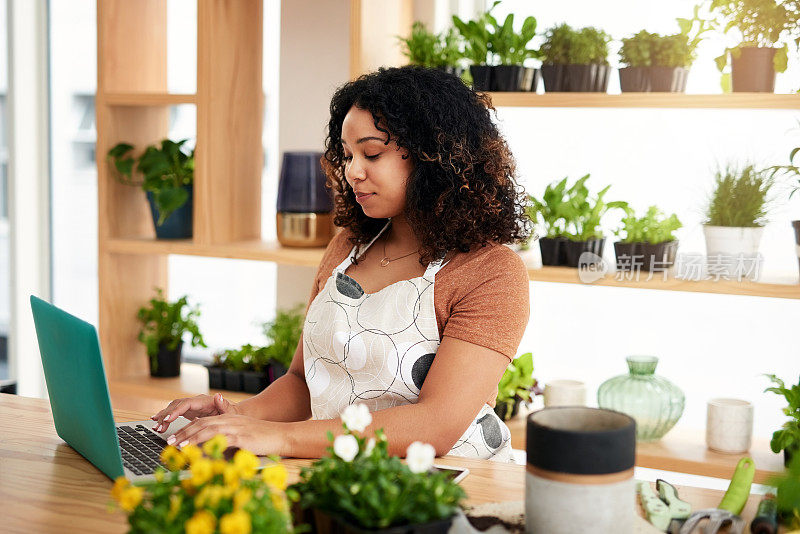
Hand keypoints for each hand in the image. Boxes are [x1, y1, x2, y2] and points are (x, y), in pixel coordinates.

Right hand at [151, 393, 239, 432]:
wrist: (233, 415)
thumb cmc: (233, 415)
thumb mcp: (230, 412)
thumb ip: (224, 405)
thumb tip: (219, 395)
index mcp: (205, 401)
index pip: (187, 403)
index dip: (176, 411)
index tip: (168, 419)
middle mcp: (196, 401)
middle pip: (177, 405)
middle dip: (166, 415)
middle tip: (158, 426)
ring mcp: (192, 406)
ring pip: (173, 409)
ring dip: (164, 417)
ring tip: (156, 427)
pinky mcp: (189, 412)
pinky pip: (175, 413)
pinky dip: (166, 418)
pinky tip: (158, 423)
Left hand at [166, 414, 286, 455]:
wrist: (281, 435)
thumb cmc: (262, 438)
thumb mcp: (241, 437)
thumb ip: (226, 441)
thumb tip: (210, 451)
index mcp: (228, 419)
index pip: (202, 421)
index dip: (186, 429)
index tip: (174, 438)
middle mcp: (229, 420)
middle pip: (201, 423)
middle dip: (183, 433)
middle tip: (169, 442)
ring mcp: (235, 427)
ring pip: (208, 429)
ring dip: (191, 437)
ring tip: (179, 446)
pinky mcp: (241, 436)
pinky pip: (221, 439)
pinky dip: (208, 443)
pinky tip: (200, 449)